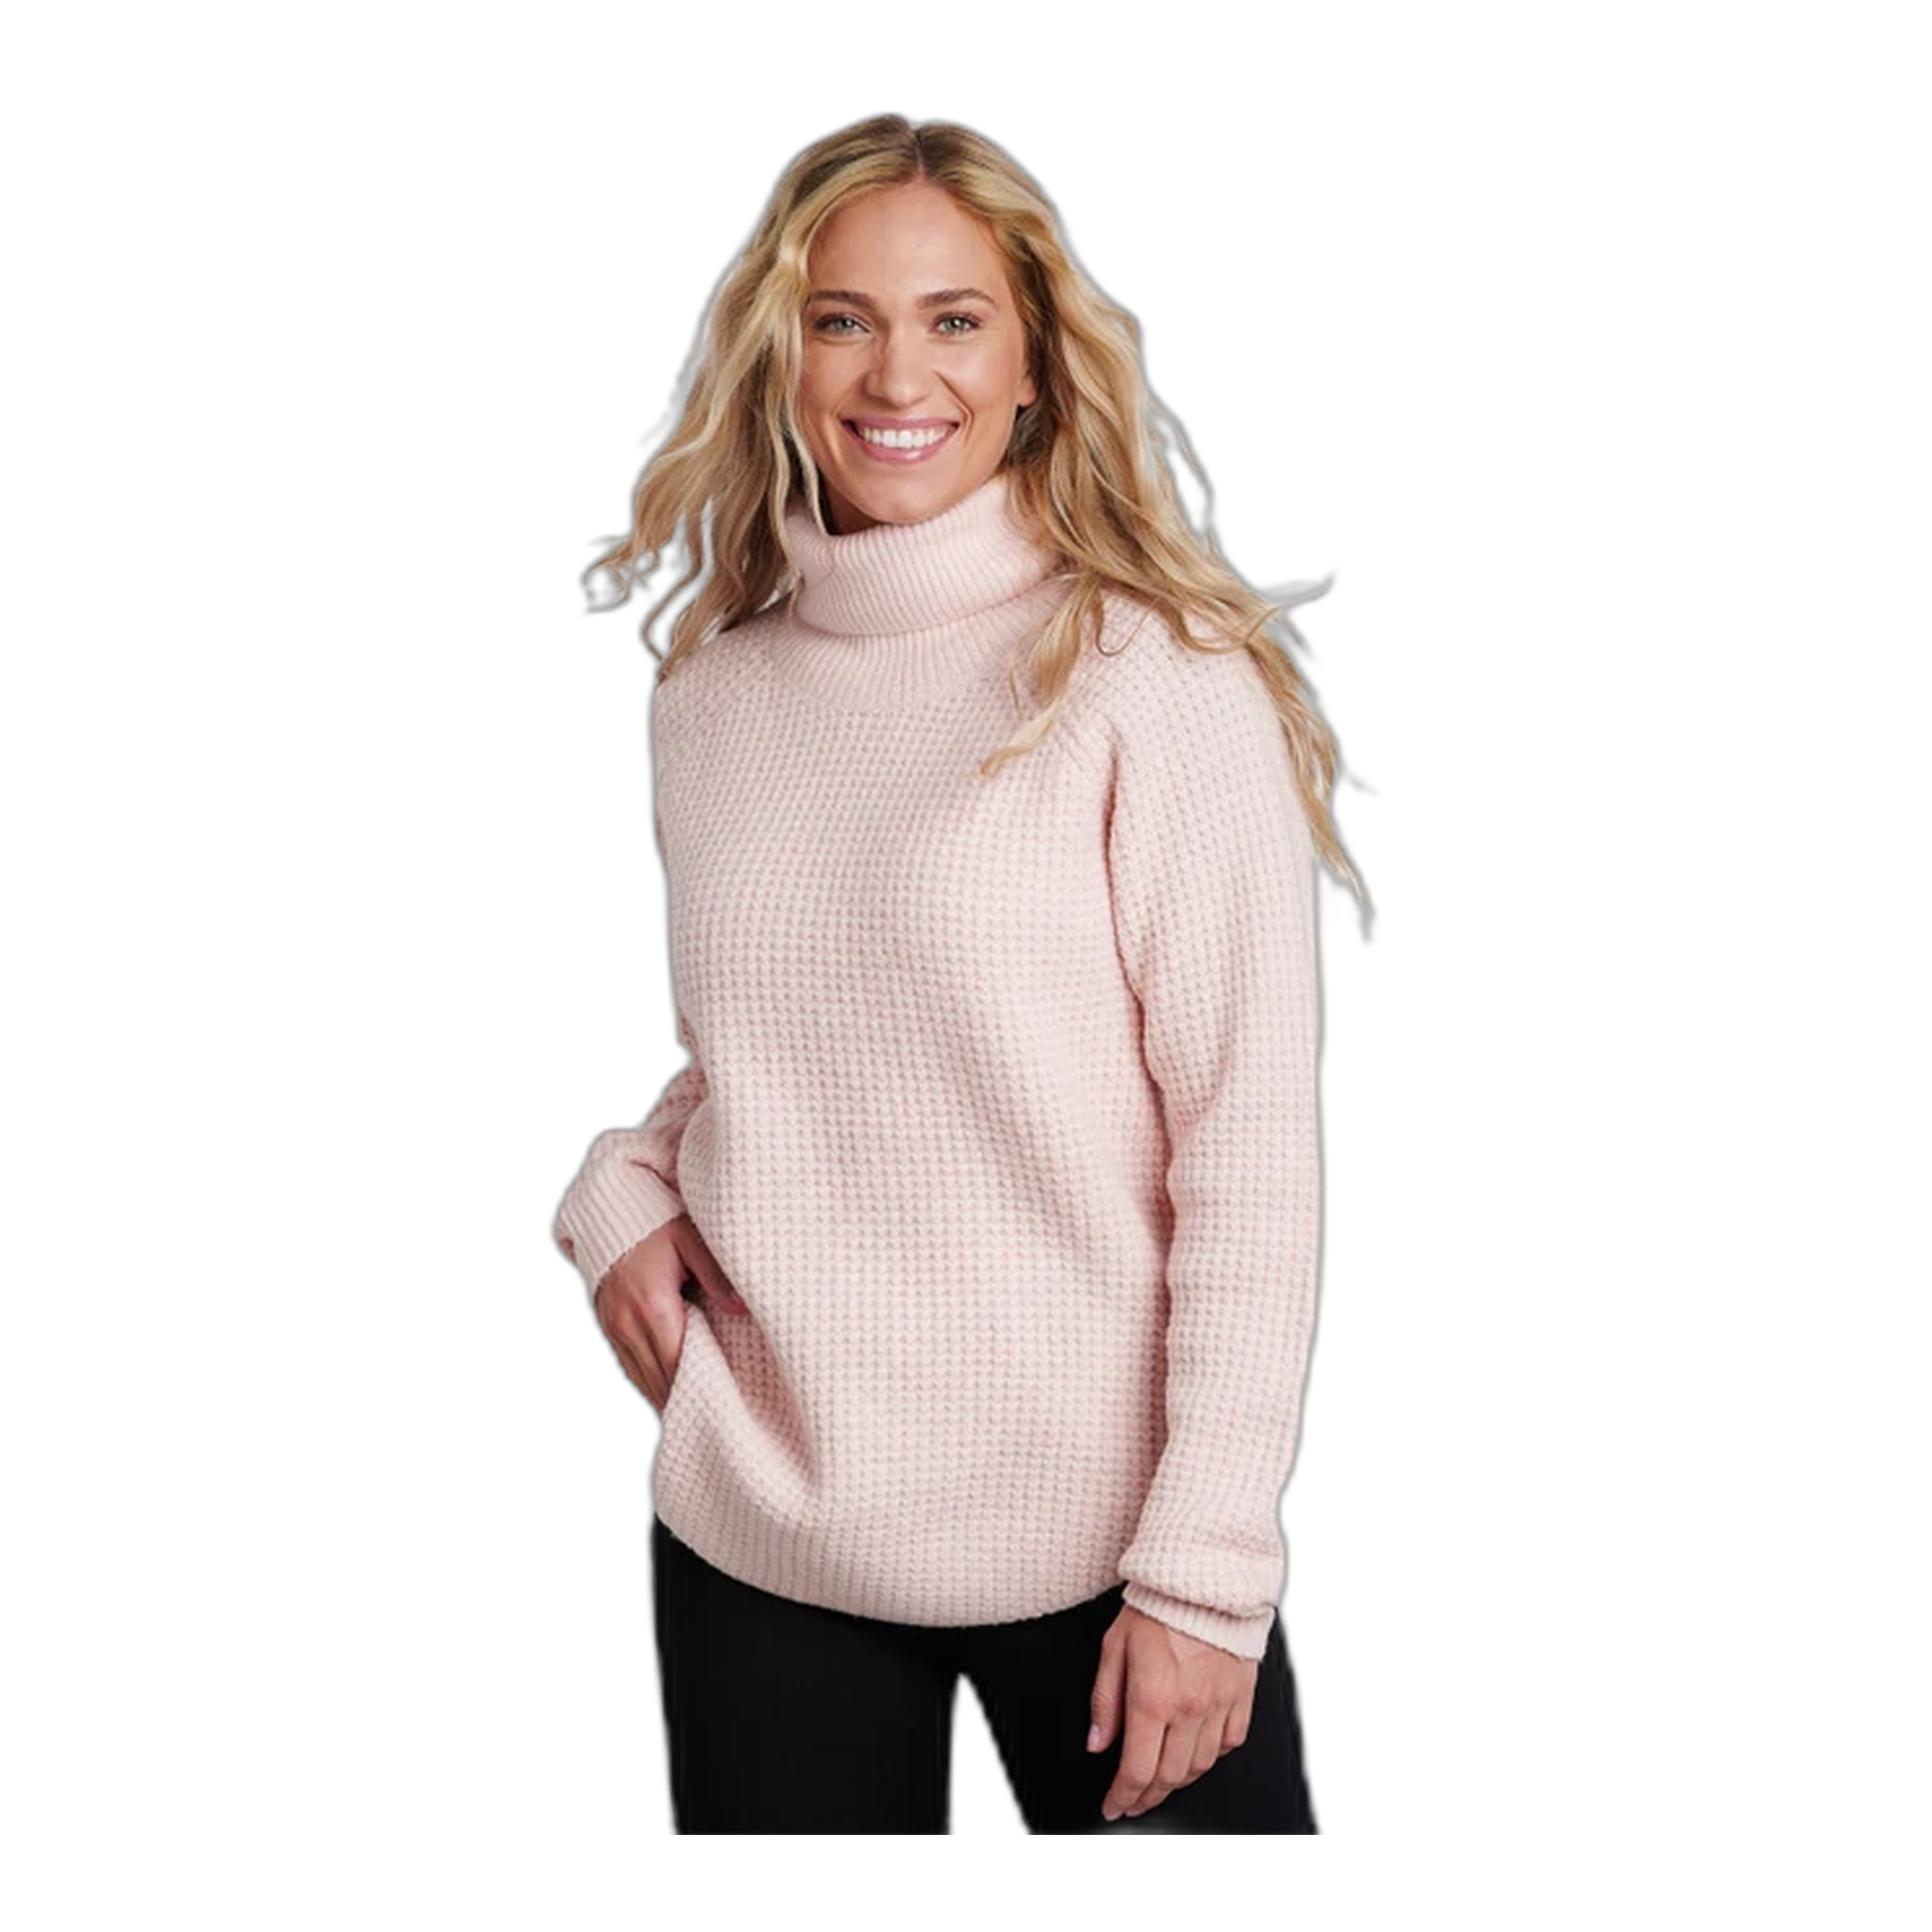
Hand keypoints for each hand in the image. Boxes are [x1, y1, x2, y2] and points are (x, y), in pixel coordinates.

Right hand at [589, 1215, 747, 1414]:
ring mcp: (612, 1324)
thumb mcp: (689, 1238)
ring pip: (639, 1376)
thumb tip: (741, 1308)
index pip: (677, 1362)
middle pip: (658, 1377)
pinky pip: (626, 1364)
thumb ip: (716, 1275)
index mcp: (652, 1305)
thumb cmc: (653, 1220)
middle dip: (684, 1396)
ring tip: (692, 1410)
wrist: (608, 1209)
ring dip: (663, 1394)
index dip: (697, 1386)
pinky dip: (645, 1380)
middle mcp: (627, 1322)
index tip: (719, 1402)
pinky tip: (663, 1390)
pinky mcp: (604, 1322)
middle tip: (713, 1414)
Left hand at [1088, 1603, 1258, 1821]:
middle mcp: (1188, 1707)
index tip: (1114, 1806)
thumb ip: (1105, 1699)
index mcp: (1152, 1697)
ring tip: (1161, 1781)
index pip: (1136, 1769)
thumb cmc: (1157, 1604)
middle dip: (1148, 1797)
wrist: (1203, 1577)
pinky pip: (1230, 1743)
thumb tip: (1097, 1740)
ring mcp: (1219, 1704)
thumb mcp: (1114, 1646)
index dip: (1122, 1797)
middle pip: (1169, 1777)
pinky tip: (1197, 1752)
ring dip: (1178, 1782)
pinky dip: (1212, 1756)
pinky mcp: (1241, 1696)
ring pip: (1200, 1766)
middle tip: (1134, 1801)